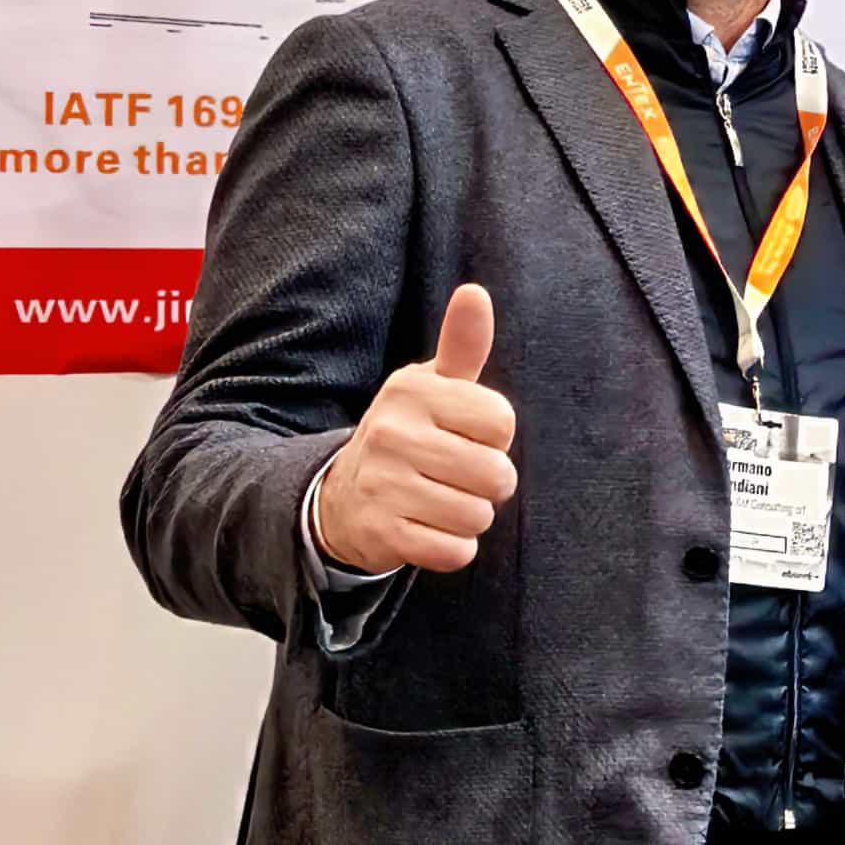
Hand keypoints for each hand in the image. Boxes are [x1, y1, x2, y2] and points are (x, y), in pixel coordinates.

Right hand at [312, 284, 517, 575]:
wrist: (342, 497)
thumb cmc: (409, 434)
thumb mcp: (432, 387)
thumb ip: (462, 345)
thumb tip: (475, 293)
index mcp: (413, 390)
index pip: (502, 422)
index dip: (494, 437)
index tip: (465, 436)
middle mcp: (394, 432)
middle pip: (496, 474)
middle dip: (487, 484)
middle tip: (454, 476)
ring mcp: (384, 484)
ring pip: (478, 516)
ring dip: (469, 517)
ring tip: (438, 500)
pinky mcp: (382, 533)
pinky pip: (455, 551)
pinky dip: (451, 548)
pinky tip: (427, 529)